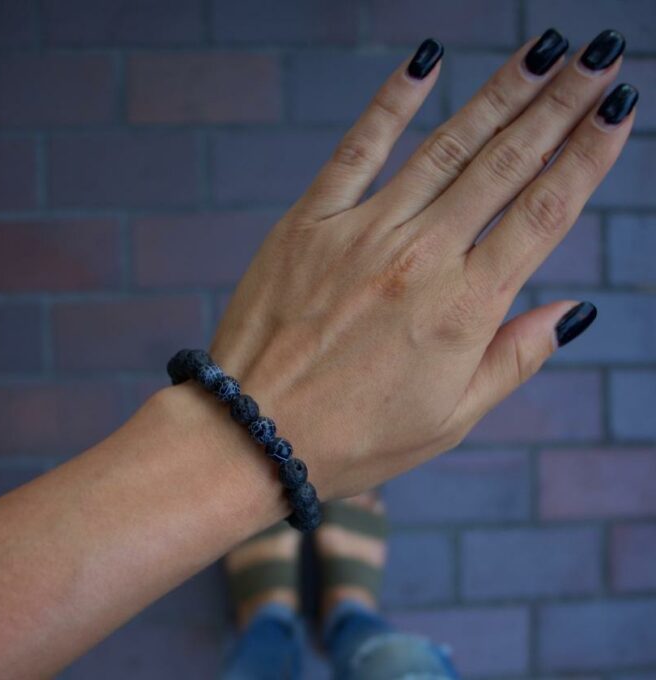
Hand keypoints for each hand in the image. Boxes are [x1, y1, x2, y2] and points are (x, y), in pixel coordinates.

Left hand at [209, 31, 634, 499]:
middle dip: (559, 104)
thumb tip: (573, 311)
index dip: (590, 155)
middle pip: (505, 166)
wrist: (254, 433)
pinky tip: (426, 61)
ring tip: (542, 51)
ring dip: (499, 93)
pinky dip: (391, 102)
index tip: (619, 109)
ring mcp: (361, 233)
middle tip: (598, 55)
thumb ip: (515, 359)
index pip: (544, 213)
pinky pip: (357, 149)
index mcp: (464, 310)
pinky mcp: (309, 223)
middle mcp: (421, 259)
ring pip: (445, 148)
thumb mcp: (451, 418)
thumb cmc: (356, 436)